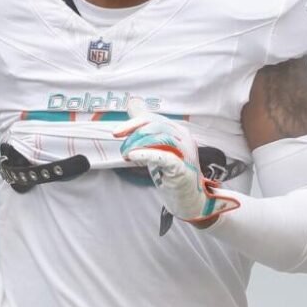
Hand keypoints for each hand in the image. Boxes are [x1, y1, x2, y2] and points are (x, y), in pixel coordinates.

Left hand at [113, 98, 239, 224]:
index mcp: (179, 131)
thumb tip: (133, 106)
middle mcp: (184, 138)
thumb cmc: (172, 174)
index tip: (117, 132)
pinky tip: (133, 156)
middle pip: (156, 125)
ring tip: (126, 153)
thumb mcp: (158, 149)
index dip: (133, 122)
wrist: (189, 200)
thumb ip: (147, 132)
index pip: (154, 119)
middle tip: (120, 144)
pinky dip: (146, 154)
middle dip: (133, 132)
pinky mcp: (182, 168)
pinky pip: (163, 156)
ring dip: (137, 144)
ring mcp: (185, 152)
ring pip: (160, 138)